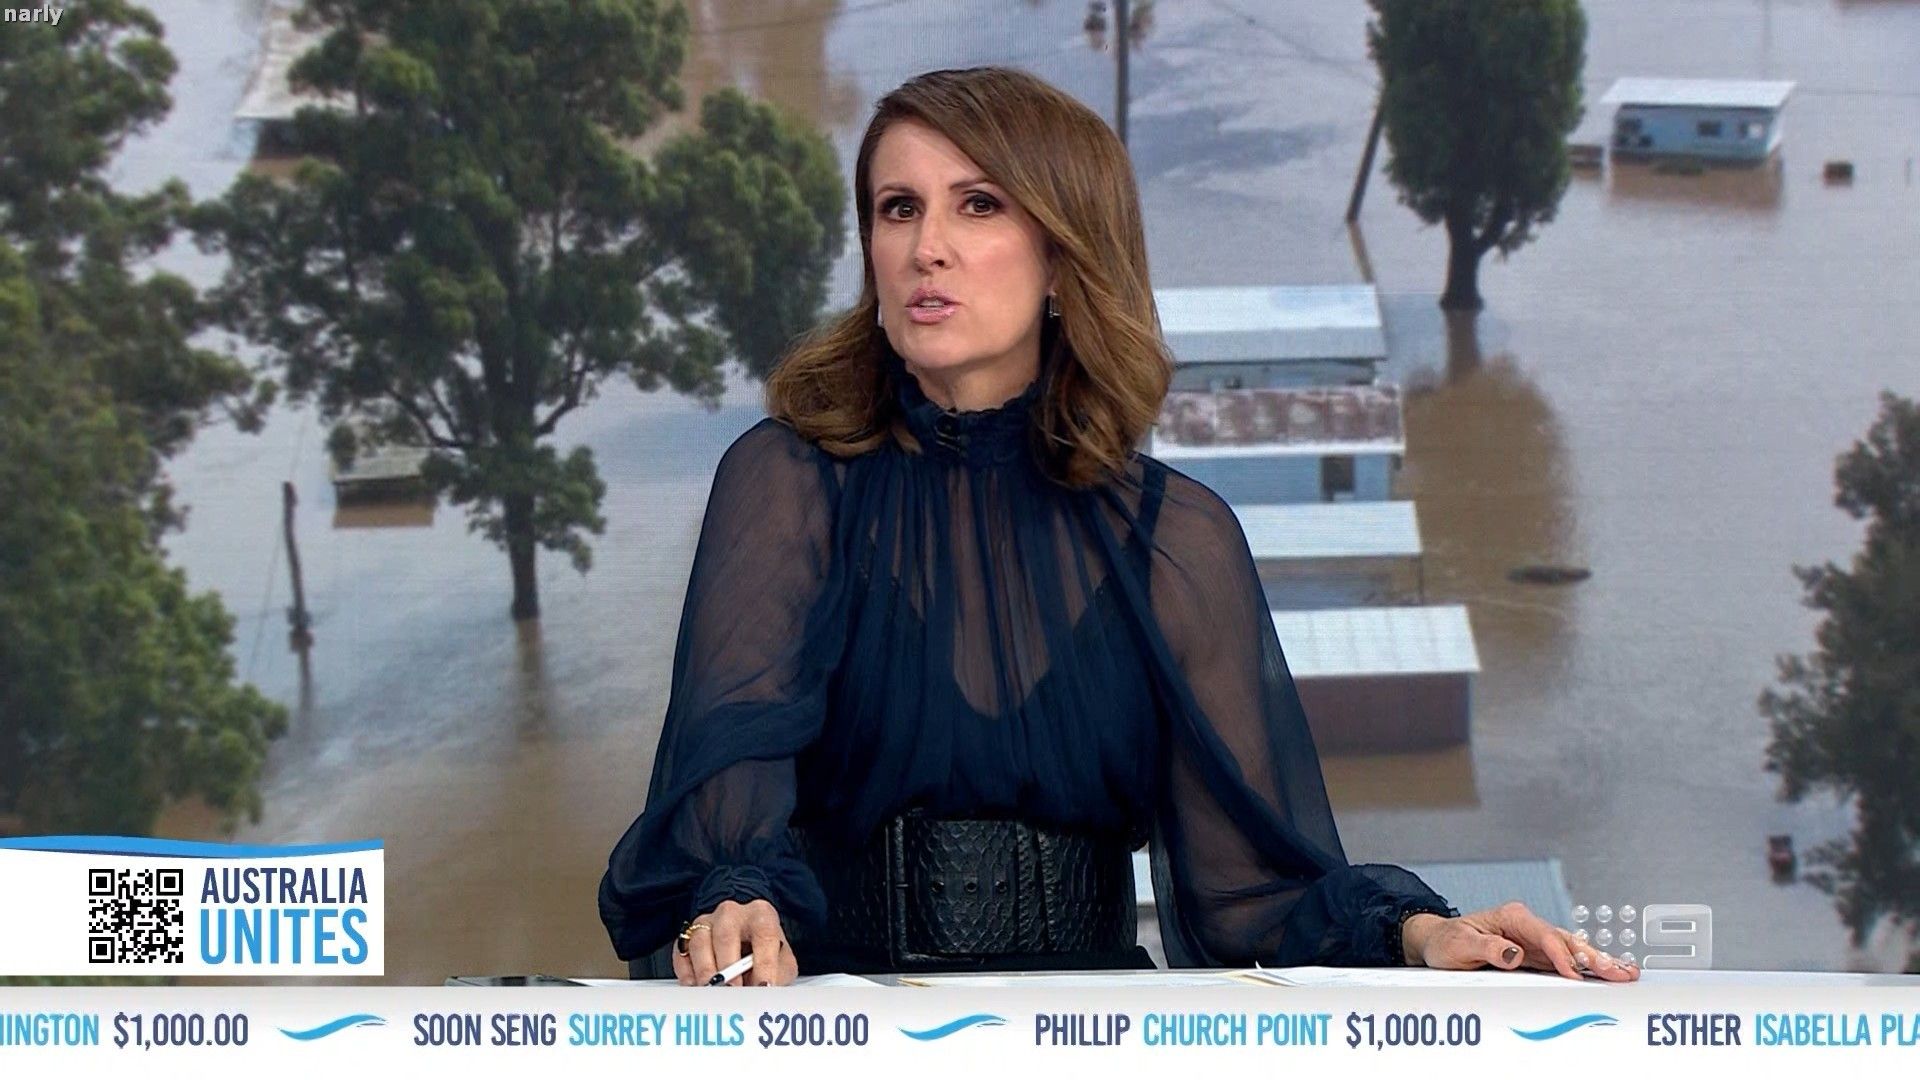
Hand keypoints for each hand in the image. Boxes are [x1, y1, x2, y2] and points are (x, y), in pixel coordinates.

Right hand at [672, 898, 799, 985]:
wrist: (744, 940)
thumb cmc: (764, 951)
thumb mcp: (782, 961)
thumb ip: (778, 975)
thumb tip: (767, 992)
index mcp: (761, 915)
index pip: (765, 933)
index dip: (765, 962)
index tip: (763, 986)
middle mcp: (732, 914)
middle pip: (726, 935)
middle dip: (728, 966)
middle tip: (733, 991)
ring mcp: (707, 922)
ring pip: (700, 941)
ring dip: (706, 970)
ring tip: (713, 991)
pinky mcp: (687, 935)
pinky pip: (681, 951)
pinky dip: (686, 971)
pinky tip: (695, 986)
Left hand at [1401, 901, 1639, 981]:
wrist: (1439, 943)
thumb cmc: (1446, 941)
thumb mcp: (1459, 944)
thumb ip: (1486, 948)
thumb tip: (1513, 954)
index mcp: (1512, 917)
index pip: (1543, 935)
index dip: (1560, 955)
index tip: (1573, 973)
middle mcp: (1528, 927)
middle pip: (1566, 941)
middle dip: (1593, 957)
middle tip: (1620, 972)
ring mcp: (1535, 942)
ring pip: (1572, 952)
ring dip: (1598, 963)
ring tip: (1626, 973)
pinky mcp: (1536, 957)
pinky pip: (1566, 962)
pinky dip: (1587, 969)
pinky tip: (1608, 974)